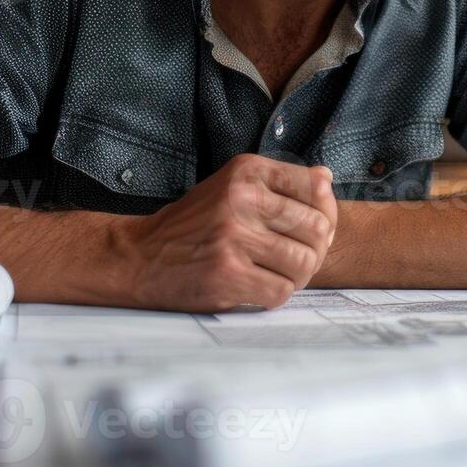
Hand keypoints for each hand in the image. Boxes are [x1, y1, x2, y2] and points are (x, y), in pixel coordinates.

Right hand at [117, 152, 335, 311]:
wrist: (140, 257)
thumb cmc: (193, 224)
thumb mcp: (232, 186)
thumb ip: (279, 183)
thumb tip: (327, 178)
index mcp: (247, 171)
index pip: (316, 188)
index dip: (325, 214)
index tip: (310, 229)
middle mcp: (242, 198)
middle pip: (317, 229)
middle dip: (315, 250)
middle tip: (297, 259)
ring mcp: (234, 237)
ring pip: (303, 263)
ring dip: (298, 276)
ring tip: (278, 274)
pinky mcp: (227, 273)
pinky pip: (281, 291)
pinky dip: (275, 294)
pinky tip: (258, 287)